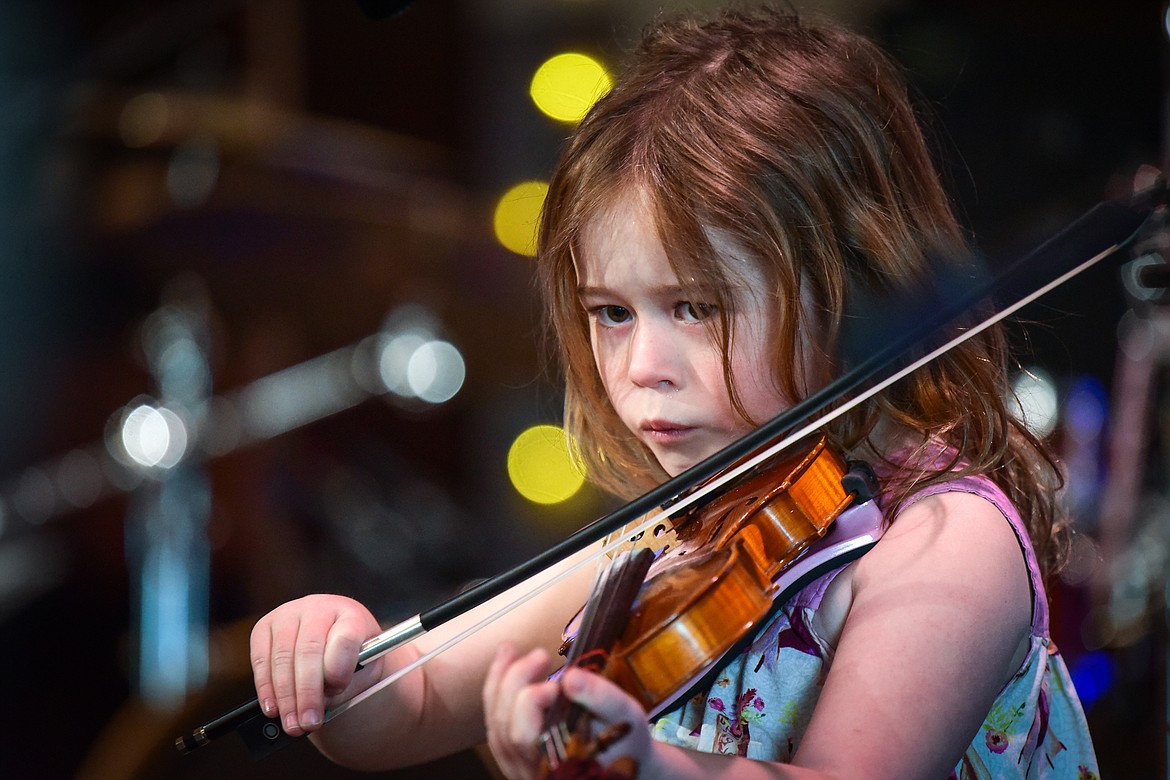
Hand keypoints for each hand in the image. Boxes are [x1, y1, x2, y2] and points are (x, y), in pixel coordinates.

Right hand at [250, 594, 383, 736]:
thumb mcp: (363, 670)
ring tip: (292, 723)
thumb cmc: (353, 657)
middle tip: (309, 722)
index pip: (345, 637)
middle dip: (307, 693)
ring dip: (285, 696)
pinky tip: (273, 707)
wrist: (334, 636)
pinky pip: (261, 659)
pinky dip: (266, 687)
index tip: (335, 690)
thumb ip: (346, 686)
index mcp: (351, 615)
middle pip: (309, 650)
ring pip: (282, 657)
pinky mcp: (265, 625)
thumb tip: (318, 706)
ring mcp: (289, 613)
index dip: (339, 667)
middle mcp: (319, 607)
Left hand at [482, 644, 654, 779]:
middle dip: (516, 683)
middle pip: (505, 728)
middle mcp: (533, 770)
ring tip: (511, 650)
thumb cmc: (627, 742)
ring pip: (496, 726)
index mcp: (559, 765)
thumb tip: (571, 677)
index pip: (525, 737)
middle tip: (540, 655)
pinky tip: (504, 668)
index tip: (554, 683)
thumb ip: (601, 697)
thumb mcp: (625, 716)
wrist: (627, 765)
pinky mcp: (518, 756)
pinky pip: (497, 725)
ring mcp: (522, 767)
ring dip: (499, 683)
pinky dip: (496, 693)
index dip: (530, 704)